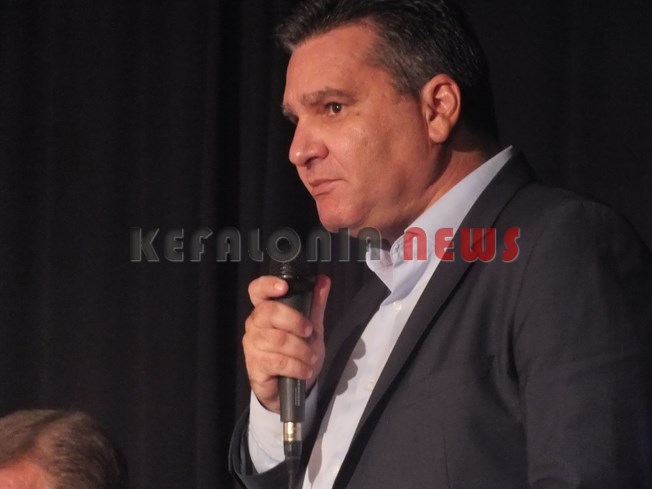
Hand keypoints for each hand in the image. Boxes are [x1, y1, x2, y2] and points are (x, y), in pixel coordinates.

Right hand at [243, 274, 329, 412]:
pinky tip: (304, 370)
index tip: (284, 287)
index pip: (257, 290)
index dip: (267, 285)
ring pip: (276, 340)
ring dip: (300, 350)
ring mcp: (252, 345)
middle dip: (294, 321)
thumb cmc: (297, 352)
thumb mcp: (311, 327)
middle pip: (268, 312)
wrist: (289, 387)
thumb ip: (315, 304)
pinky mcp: (255, 365)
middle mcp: (255, 324)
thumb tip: (324, 280)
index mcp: (266, 310)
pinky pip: (278, 362)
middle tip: (309, 332)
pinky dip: (297, 366)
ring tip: (311, 358)